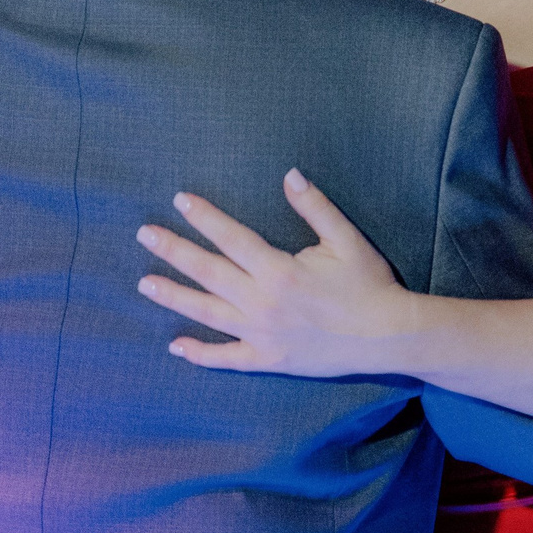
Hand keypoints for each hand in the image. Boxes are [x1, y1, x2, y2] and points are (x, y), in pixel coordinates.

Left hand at [136, 170, 414, 375]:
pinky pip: (227, 357)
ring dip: (174, 297)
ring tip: (145, 284)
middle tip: (144, 235)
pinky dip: (200, 354)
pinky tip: (176, 346)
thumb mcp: (347, 239)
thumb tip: (289, 174)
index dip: (204, 217)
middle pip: (208, 272)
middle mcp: (262, 302)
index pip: (231, 237)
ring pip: (207, 313)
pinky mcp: (269, 359)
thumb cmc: (369, 284)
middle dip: (174, 251)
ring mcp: (262, 333)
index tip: (180, 200)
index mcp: (279, 270)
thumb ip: (314, 207)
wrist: (387, 336)